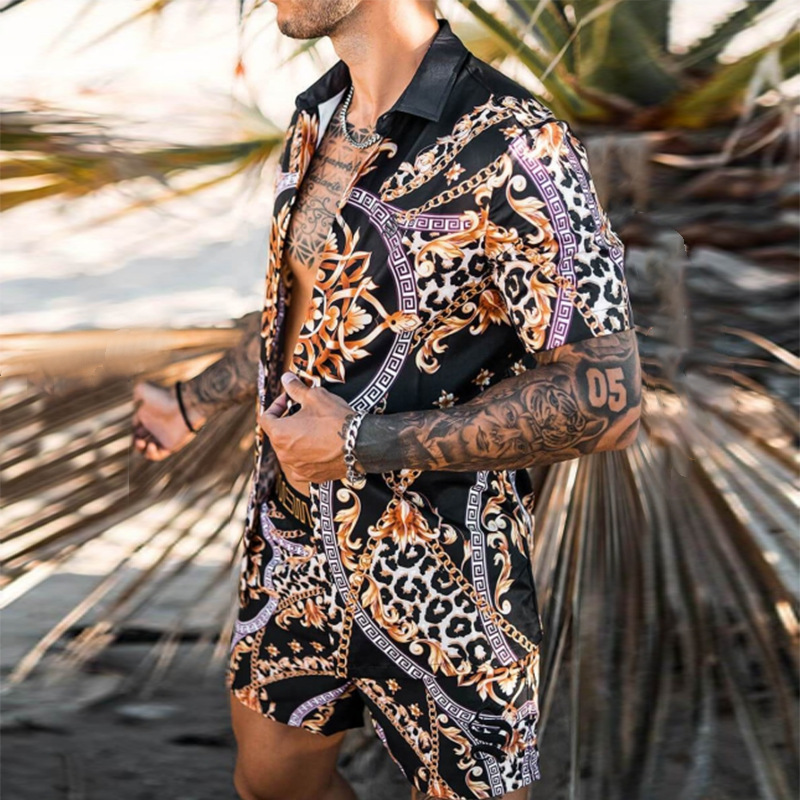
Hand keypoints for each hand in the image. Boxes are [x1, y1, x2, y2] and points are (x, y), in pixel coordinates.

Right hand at [132, 380, 196, 460]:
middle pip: (140, 440)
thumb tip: (134, 404)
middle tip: (138, 439)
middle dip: (135, 442)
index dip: (132, 431)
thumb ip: (136, 393)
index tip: (136, 427)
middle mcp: (155, 428)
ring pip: (147, 450)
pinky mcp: (171, 445)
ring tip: (142, 443)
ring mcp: (163, 437)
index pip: (135, 428)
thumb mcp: (145, 388)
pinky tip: (151, 446)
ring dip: (141, 449)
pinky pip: (159, 455)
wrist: (184, 405)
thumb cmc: (164, 397)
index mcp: (148, 416)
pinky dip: (151, 455)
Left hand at [258, 372, 354, 495]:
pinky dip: (307, 455)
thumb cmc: (335, 419)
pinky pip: (302, 464)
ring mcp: (297, 468)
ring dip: (297, 439)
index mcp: (279, 434)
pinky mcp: (311, 477)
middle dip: (287, 422)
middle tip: (303, 412)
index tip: (288, 400)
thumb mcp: (315, 396)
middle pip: (277, 435)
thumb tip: (286, 378)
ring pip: (290, 450)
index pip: (265, 418)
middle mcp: (284, 454)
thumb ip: (296, 388)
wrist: (361, 445)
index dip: (275, 406)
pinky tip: (321, 446)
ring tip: (314, 428)